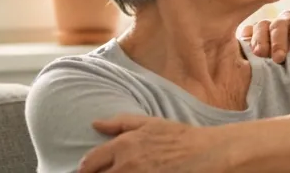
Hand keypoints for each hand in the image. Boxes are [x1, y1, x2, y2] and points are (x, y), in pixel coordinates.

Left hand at [78, 115, 225, 172]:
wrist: (204, 153)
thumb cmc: (179, 137)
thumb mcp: (149, 123)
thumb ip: (120, 123)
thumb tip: (95, 124)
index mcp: (123, 146)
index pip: (89, 163)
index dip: (85, 168)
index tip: (87, 170)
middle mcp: (125, 166)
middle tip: (104, 172)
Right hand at [238, 5, 289, 62]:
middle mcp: (289, 17)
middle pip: (281, 23)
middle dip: (279, 40)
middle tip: (279, 58)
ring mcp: (274, 23)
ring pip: (264, 25)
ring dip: (261, 39)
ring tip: (260, 54)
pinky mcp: (262, 32)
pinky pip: (250, 30)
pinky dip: (246, 35)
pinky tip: (243, 43)